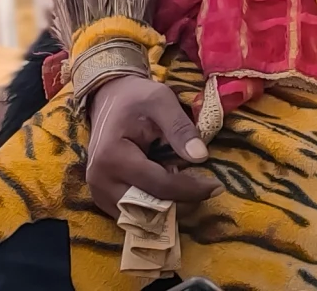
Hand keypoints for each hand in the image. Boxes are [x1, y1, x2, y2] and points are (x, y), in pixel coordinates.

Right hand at [82, 73, 217, 217]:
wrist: (109, 98)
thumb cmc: (136, 98)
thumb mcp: (160, 100)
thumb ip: (180, 127)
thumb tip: (201, 157)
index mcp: (112, 157)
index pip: (159, 186)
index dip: (191, 190)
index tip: (217, 187)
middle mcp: (100, 182)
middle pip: (150, 210)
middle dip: (181, 203)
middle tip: (204, 188)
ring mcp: (99, 194)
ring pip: (142, 218)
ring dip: (169, 208)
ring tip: (185, 186)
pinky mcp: (103, 199)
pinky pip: (134, 215)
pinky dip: (155, 208)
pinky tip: (167, 188)